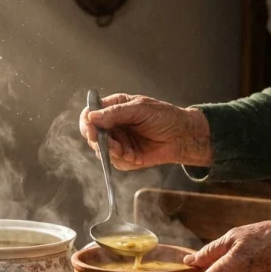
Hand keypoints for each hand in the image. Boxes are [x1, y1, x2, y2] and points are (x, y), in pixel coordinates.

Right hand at [79, 93, 212, 170]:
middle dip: (98, 141)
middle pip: (92, 135)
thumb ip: (116, 113)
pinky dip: (123, 160)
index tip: (91, 129)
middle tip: (108, 143)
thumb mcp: (140, 109)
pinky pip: (115, 162)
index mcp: (113, 108)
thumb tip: (92, 117)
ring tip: (125, 150)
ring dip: (111, 152)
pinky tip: (135, 156)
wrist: (183, 136)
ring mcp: (118, 142)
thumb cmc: (165, 116)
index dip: (87, 122)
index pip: (90, 114)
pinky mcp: (125, 157)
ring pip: (101, 151)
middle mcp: (113, 125)